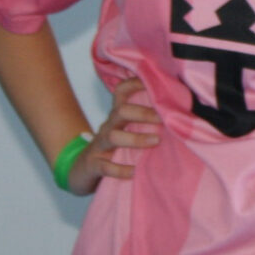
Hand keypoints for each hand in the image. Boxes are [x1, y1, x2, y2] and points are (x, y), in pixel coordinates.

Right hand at [64, 77, 161, 195]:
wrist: (80, 171)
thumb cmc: (111, 149)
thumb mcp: (124, 132)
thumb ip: (143, 123)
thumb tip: (174, 117)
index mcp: (117, 117)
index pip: (121, 92)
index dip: (134, 84)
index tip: (153, 83)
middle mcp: (107, 126)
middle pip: (120, 111)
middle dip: (142, 113)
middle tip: (163, 119)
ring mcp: (99, 145)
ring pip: (113, 136)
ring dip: (135, 138)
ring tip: (156, 141)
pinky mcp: (93, 165)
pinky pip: (105, 166)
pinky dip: (121, 169)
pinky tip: (135, 171)